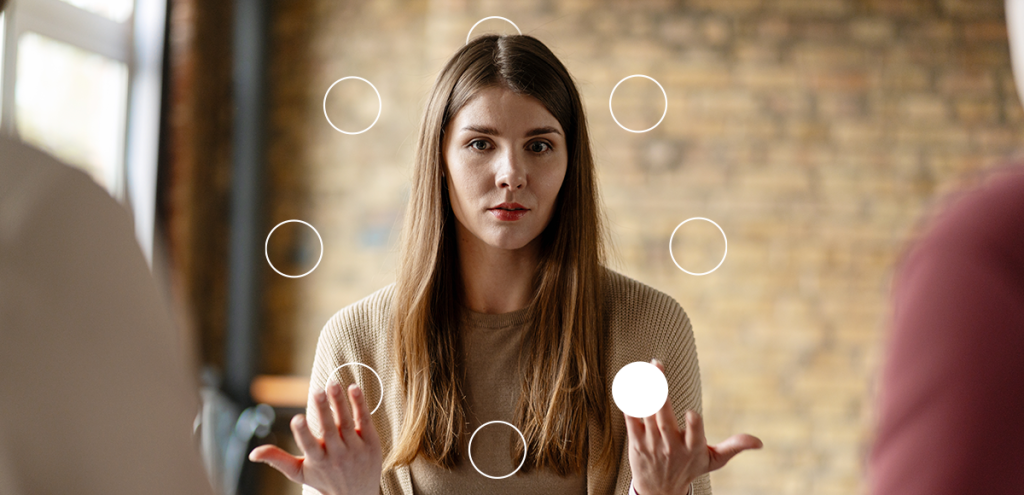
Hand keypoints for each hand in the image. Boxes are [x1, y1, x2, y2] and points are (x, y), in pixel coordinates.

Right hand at [249, 382, 382, 494]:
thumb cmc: (324, 479)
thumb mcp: (300, 472)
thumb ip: (278, 460)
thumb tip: (252, 453)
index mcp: (318, 461)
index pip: (309, 446)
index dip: (302, 433)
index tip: (296, 418)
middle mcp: (337, 455)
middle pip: (330, 430)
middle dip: (323, 411)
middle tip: (317, 391)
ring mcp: (355, 449)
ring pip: (347, 422)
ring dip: (340, 402)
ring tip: (333, 384)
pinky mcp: (370, 442)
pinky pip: (364, 420)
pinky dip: (360, 404)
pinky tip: (354, 388)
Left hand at [624, 359, 761, 494]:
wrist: (659, 491)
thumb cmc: (690, 469)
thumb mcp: (714, 461)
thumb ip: (734, 447)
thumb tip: (759, 442)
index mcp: (693, 448)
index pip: (694, 436)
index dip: (693, 426)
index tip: (692, 413)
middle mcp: (671, 446)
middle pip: (664, 417)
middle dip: (660, 391)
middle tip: (657, 365)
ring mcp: (652, 443)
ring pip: (647, 414)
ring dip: (645, 389)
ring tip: (645, 368)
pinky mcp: (636, 442)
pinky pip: (631, 419)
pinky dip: (630, 402)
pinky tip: (631, 383)